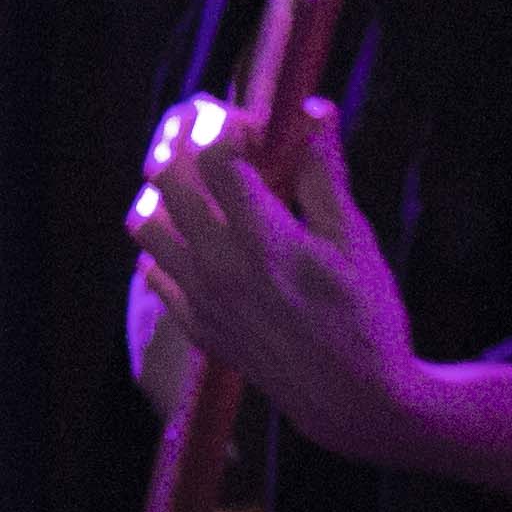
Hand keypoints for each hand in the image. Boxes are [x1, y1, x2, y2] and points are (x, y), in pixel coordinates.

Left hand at [124, 94, 426, 467]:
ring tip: (195, 174)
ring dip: (161, 187)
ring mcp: (200, 300)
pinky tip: (199, 229)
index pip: (214, 156)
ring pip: (144, 221)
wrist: (353, 402)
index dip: (225, 121)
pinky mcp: (195, 324)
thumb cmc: (367, 317)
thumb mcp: (355, 242)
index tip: (249, 119)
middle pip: (166, 176)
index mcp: (265, 242)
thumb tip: (313, 109)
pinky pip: (154, 267)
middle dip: (182, 134)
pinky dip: (166, 238)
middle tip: (205, 120)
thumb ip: (324, 175)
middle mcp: (220, 268)